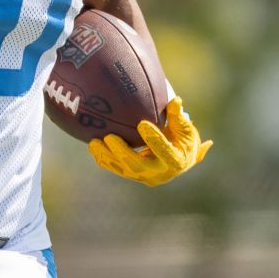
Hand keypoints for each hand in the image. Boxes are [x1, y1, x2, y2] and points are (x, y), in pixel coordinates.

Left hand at [87, 97, 211, 186]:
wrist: (180, 162)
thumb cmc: (184, 140)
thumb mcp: (186, 129)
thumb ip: (178, 117)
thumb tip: (175, 100)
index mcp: (176, 161)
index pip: (165, 151)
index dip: (154, 139)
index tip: (142, 124)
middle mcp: (160, 173)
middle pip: (138, 165)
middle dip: (122, 152)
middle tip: (109, 137)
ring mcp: (146, 177)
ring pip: (124, 169)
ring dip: (107, 157)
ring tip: (93, 143)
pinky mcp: (134, 176)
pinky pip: (117, 169)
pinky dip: (104, 160)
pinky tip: (92, 147)